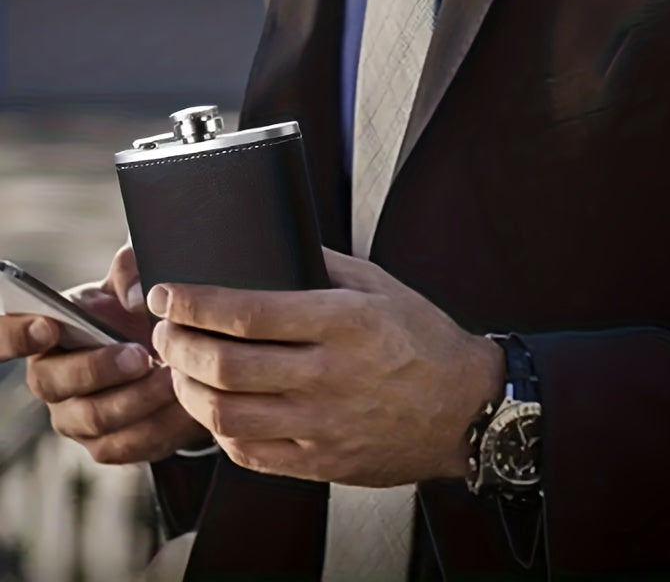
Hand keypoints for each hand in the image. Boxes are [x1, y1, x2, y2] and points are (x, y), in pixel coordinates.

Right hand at [25, 243, 208, 463]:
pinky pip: (127, 445)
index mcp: (47, 332)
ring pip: (95, 419)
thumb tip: (135, 297)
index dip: (14, 335)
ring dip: (138, 399)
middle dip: (100, 368)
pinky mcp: (107, 444)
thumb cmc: (141, 311)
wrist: (175, 353)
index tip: (47, 326)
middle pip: (55, 383)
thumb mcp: (138, 282)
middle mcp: (50, 378)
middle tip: (141, 356)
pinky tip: (185, 404)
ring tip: (173, 378)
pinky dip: (159, 425)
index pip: (5, 335)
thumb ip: (132, 271)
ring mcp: (75, 417)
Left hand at [149, 248, 504, 485]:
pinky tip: (216, 408)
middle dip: (177, 344)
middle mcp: (329, 375)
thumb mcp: (383, 286)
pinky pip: (250, 453)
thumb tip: (277, 247)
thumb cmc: (425, 340)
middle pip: (225, 365)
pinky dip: (220, 430)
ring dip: (186, 388)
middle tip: (164, 329)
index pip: (249, 312)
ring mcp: (323, 425)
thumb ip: (327, 265)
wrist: (465, 407)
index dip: (196, 302)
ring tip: (179, 367)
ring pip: (227, 414)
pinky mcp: (322, 461)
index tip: (168, 293)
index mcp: (344, 323)